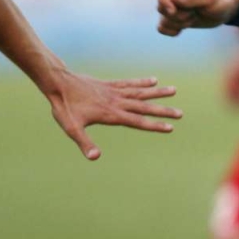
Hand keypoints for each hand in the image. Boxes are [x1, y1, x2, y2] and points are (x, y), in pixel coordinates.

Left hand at [46, 73, 181, 159]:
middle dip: (163, 111)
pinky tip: (153, 80)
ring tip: (174, 90)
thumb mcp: (72, 128)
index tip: (170, 127)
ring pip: (140, 93)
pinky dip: (142, 82)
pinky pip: (129, 83)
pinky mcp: (109, 84)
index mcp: (111, 114)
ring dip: (157, 92)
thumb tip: (95, 157)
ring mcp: (114, 92)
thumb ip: (84, 142)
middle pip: (144, 107)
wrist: (58, 83)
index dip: (154, 125)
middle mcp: (117, 102)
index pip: (137, 122)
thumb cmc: (64, 107)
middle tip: (180, 113)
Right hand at [155, 0, 238, 36]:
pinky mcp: (176, 19)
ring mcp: (175, 7)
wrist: (227, 9)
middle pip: (161, 6)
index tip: (173, 9)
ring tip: (194, 17)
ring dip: (178, 23)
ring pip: (163, 19)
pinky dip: (171, 31)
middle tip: (194, 13)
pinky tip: (182, 29)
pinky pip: (163, 27)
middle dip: (177, 15)